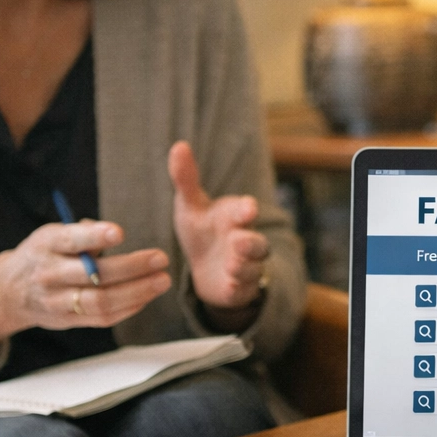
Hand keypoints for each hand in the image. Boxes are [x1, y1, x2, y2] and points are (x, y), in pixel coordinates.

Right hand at [0, 220, 171, 354]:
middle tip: (161, 258)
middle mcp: (49, 274)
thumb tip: (111, 235)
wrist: (8, 292)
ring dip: (137, 292)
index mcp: (45, 245)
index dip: (94, 237)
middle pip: (93, 275)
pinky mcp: (67, 321)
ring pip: (100, 301)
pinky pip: (103, 318)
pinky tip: (147, 296)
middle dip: (131, 267)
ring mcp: (57, 302)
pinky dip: (129, 307)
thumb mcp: (53, 235)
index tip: (119, 232)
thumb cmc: (44, 255)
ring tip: (162, 281)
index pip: (70, 241)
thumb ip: (82, 233)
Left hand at [168, 141, 269, 318]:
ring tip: (232, 263)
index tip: (247, 207)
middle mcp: (245, 242)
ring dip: (244, 265)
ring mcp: (245, 267)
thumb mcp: (190, 206)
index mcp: (234, 218)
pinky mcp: (239, 289)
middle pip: (257, 243)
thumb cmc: (202, 230)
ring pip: (253, 268)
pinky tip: (231, 285)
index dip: (245, 210)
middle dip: (250, 242)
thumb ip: (185, 179)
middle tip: (238, 239)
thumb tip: (178, 145)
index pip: (244, 211)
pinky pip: (243, 291)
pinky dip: (239, 288)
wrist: (206, 268)